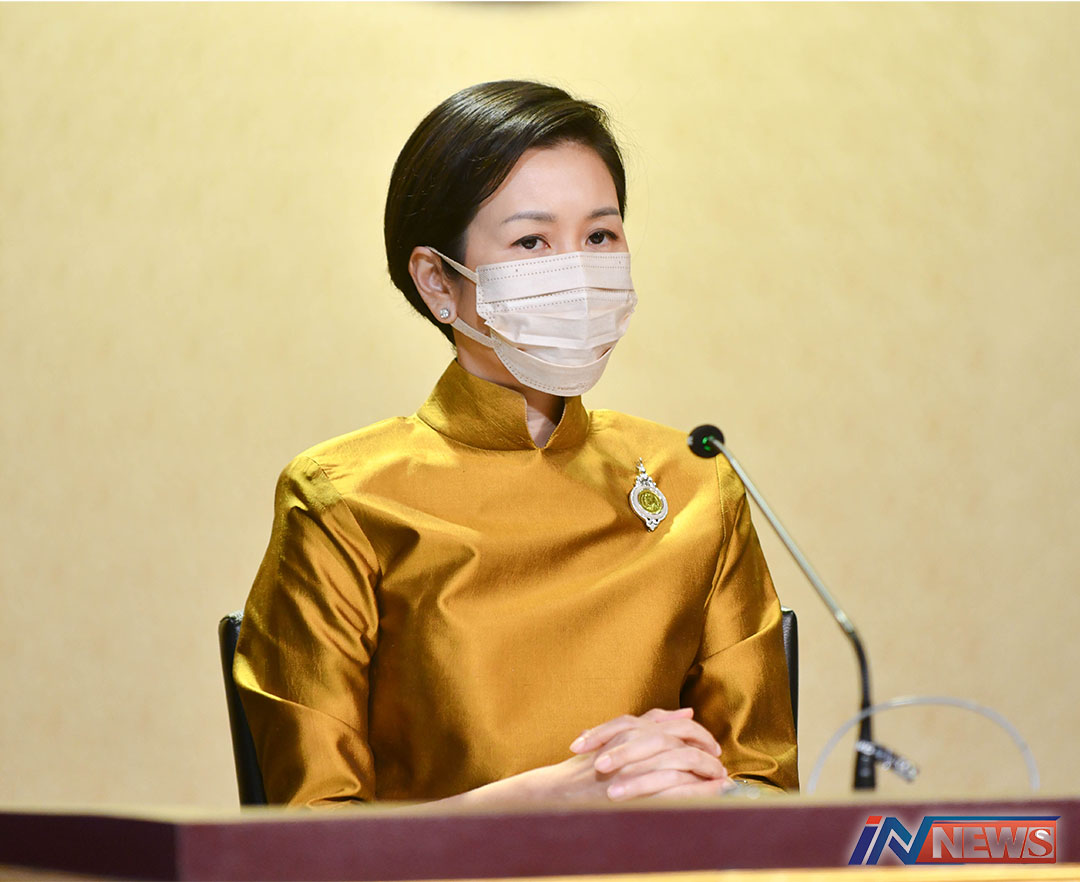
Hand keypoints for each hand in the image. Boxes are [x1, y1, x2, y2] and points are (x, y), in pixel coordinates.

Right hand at [438, 707, 732, 808]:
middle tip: (717, 759)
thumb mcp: (605, 745)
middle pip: (677, 739)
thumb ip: (637, 729)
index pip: (665, 724)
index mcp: (623, 733)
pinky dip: (696, 792)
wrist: (550, 799)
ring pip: (680, 762)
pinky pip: (673, 791)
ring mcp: (632, 769)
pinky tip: (710, 797)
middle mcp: (629, 745)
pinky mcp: (634, 794)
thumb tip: (675, 715)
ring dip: (705, 770)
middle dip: (703, 748)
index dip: (691, 731)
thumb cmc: (576, 776)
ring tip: (721, 779)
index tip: (706, 741)